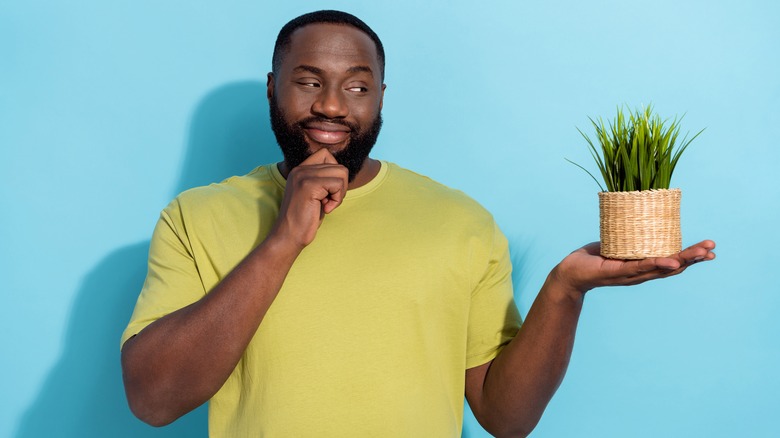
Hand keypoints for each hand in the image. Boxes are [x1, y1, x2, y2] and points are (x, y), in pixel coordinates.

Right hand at [270, 148, 348, 248]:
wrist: (288, 236)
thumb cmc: (304, 220)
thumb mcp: (315, 195)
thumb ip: (324, 180)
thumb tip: (343, 172)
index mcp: (300, 170)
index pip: (326, 154)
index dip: (335, 174)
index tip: (327, 192)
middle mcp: (300, 169)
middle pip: (338, 166)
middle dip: (340, 186)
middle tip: (328, 202)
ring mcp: (303, 176)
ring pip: (341, 173)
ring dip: (340, 193)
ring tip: (326, 205)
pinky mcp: (309, 186)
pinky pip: (338, 184)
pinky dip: (337, 200)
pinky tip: (325, 209)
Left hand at [552, 240, 716, 294]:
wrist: (570, 273)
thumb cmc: (594, 257)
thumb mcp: (618, 243)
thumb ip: (631, 234)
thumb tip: (644, 210)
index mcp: (643, 266)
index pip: (673, 262)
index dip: (691, 256)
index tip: (709, 248)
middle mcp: (640, 273)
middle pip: (673, 267)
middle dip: (694, 259)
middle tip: (713, 250)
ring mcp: (630, 274)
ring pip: (660, 268)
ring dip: (681, 261)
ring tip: (700, 254)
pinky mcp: (616, 272)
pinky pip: (638, 267)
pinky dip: (655, 264)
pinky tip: (669, 261)